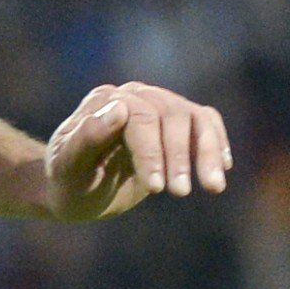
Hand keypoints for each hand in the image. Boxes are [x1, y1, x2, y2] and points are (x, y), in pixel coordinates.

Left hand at [43, 83, 231, 222]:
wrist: (76, 190)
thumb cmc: (68, 182)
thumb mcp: (67, 169)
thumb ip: (85, 140)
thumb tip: (118, 109)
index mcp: (104, 101)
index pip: (139, 116)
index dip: (150, 151)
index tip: (154, 188)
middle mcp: (134, 95)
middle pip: (171, 115)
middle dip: (178, 156)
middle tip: (180, 193)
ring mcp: (159, 104)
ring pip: (195, 119)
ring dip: (207, 152)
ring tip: (213, 187)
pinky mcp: (177, 121)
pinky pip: (206, 123)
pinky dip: (216, 144)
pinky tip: (222, 168)